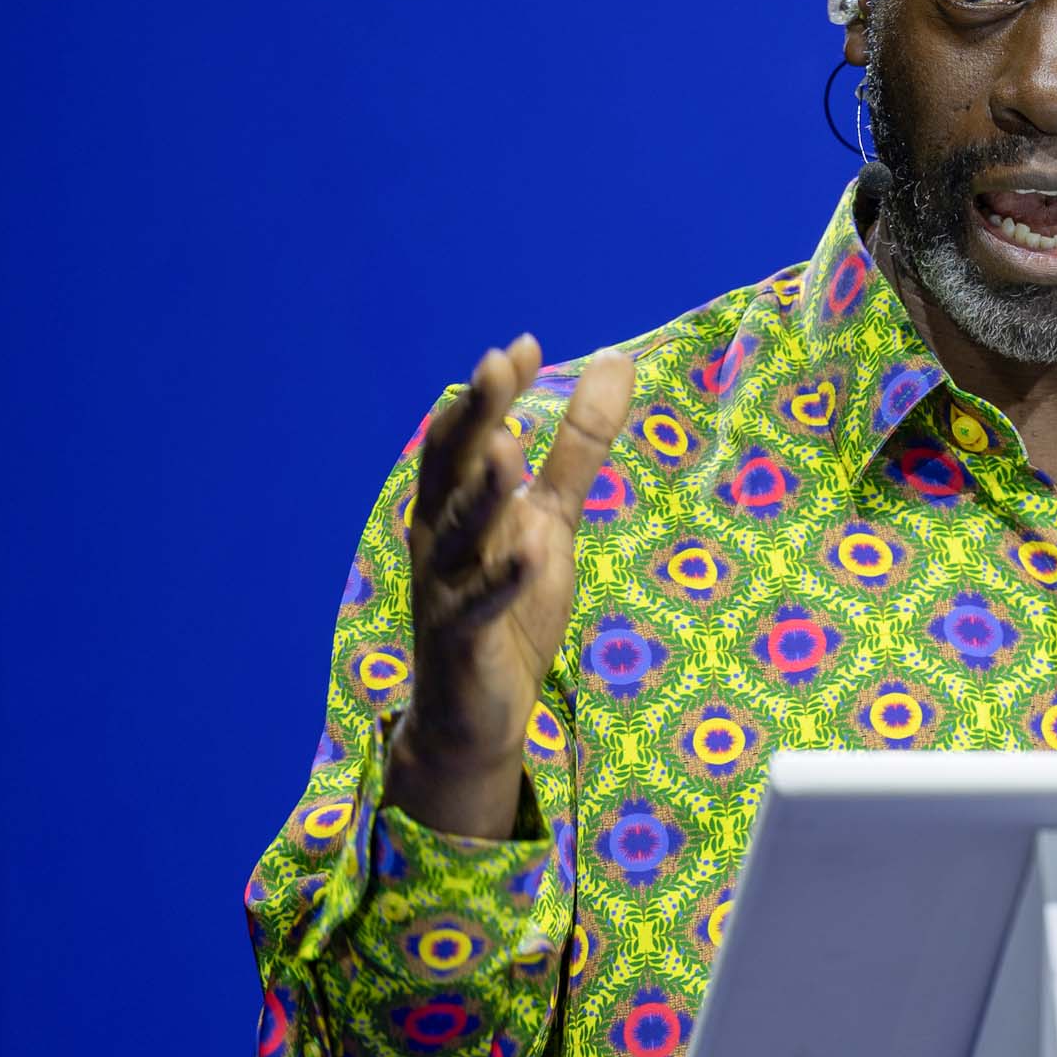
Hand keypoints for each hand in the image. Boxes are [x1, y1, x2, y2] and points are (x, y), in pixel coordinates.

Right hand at [382, 334, 633, 838]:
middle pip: (449, 470)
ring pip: (455, 535)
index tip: (523, 347)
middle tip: (492, 366)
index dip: (493, 394)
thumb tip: (616, 360)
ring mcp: (445, 590)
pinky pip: (478, 609)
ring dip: (480, 493)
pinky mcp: (462, 642)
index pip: (469, 436)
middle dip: (472, 420)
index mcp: (457, 503)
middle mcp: (440, 538)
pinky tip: (530, 557)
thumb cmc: (510, 601)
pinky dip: (501, 583)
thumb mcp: (552, 516)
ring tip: (508, 448)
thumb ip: (578, 446)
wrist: (482, 709)